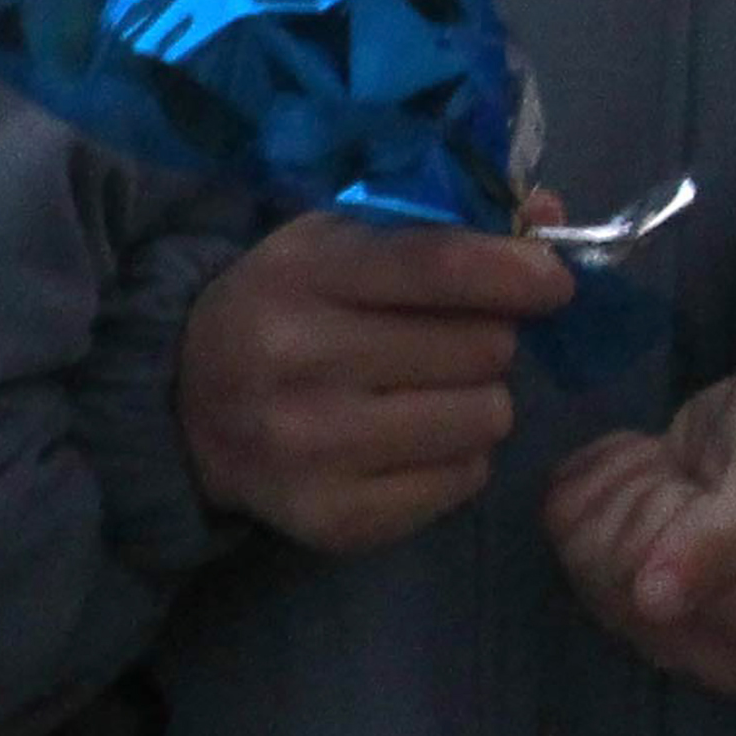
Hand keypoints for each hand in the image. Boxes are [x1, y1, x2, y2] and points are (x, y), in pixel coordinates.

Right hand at [174, 212, 568, 554]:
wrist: (181, 406)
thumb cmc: (284, 305)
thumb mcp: (340, 240)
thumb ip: (443, 223)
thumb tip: (548, 216)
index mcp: (304, 277)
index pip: (440, 267)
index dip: (517, 272)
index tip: (554, 283)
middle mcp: (301, 364)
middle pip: (481, 347)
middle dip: (489, 338)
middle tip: (451, 341)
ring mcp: (314, 450)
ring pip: (485, 418)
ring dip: (479, 398)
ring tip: (431, 389)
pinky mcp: (334, 519)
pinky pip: (463, 481)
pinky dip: (457, 456)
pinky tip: (411, 438)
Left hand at [541, 333, 735, 694]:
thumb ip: (726, 536)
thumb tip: (654, 604)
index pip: (650, 591)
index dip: (668, 513)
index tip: (717, 479)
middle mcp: (720, 649)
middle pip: (608, 577)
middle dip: (644, 498)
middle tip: (698, 471)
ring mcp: (671, 624)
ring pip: (580, 554)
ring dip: (625, 486)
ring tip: (684, 469)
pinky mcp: (634, 586)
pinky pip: (566, 530)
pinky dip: (604, 479)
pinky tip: (655, 467)